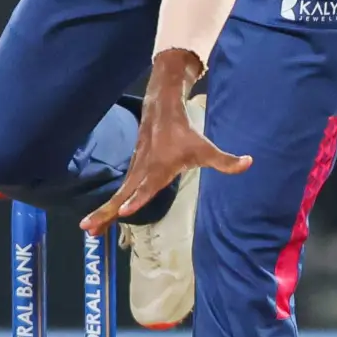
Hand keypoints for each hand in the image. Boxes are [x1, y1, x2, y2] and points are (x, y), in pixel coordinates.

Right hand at [81, 49, 251, 233]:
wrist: (161, 106)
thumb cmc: (184, 131)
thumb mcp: (205, 147)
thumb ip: (225, 160)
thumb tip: (249, 163)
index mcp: (158, 168)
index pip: (145, 187)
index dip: (136, 199)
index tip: (124, 210)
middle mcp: (142, 171)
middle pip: (121, 196)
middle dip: (105, 212)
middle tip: (88, 227)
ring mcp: (134, 170)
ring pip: (116, 195)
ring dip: (101, 212)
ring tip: (89, 230)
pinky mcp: (132, 170)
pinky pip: (118, 192)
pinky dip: (107, 206)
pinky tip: (101, 222)